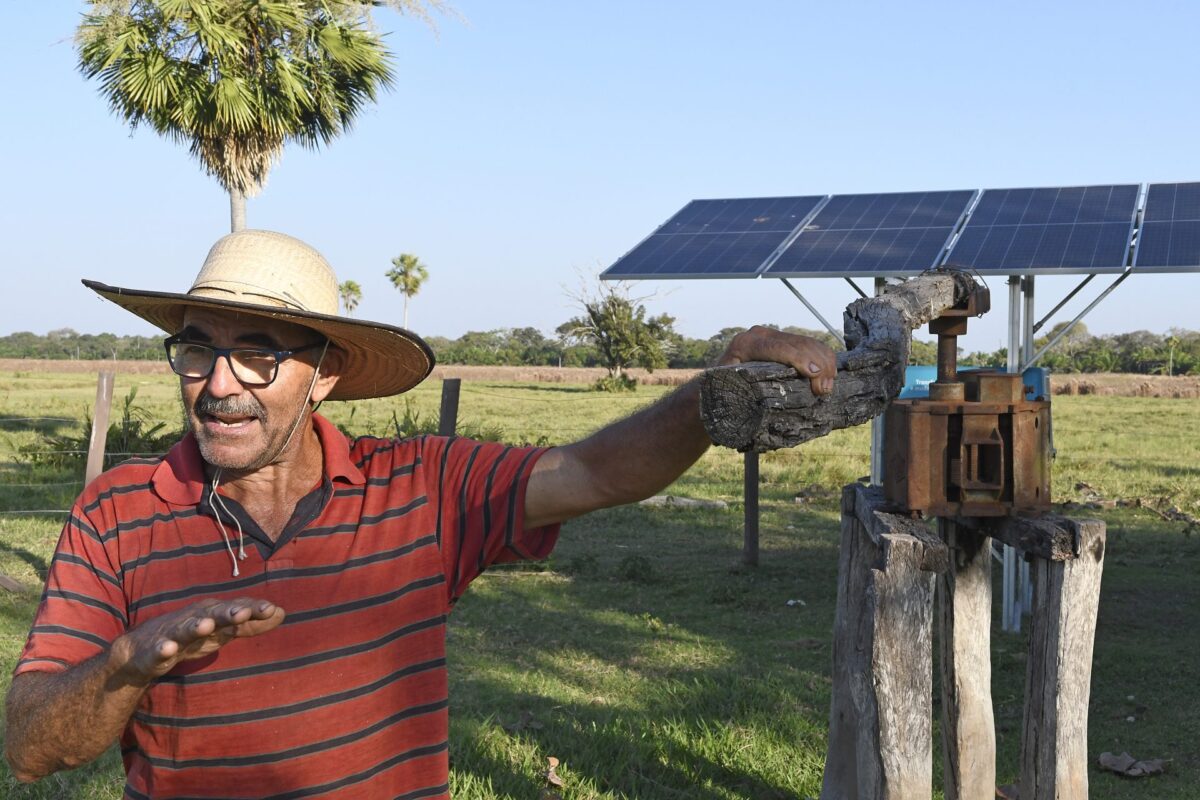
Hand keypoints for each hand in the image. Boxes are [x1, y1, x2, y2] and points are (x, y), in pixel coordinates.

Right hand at [111, 597, 284, 685]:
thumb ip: (251, 624)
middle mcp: (195, 619)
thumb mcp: (222, 631)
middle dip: (228, 612)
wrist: (140, 651)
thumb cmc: (190, 637)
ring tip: (207, 625)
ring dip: (196, 626)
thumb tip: (282, 613)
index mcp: (213, 614)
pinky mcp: (154, 652)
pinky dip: (163, 649)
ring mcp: (173, 634)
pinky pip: (158, 651)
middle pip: (213, 613)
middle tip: (244, 612)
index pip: (236, 609)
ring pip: (186, 629)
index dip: (253, 610)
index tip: (273, 610)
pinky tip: (168, 649)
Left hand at [718, 325, 836, 395]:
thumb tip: (759, 396)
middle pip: (798, 343)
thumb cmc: (718, 388)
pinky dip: (824, 357)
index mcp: (744, 344)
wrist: (715, 379)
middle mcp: (760, 334)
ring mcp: (773, 335)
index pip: (777, 347)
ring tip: (828, 386)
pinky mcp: (783, 340)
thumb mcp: (723, 387)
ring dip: (824, 363)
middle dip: (817, 365)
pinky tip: (830, 374)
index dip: (798, 359)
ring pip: (808, 342)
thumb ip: (736, 387)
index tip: (813, 374)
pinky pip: (810, 344)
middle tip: (824, 390)